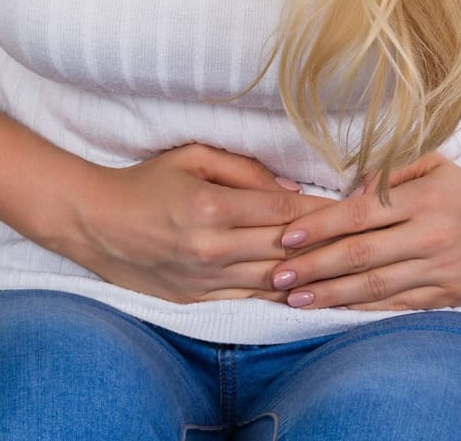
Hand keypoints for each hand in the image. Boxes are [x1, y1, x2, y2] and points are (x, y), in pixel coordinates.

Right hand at [62, 142, 329, 304]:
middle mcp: (212, 247)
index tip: (355, 204)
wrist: (96, 224)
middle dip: (328, 243)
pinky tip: (309, 292)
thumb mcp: (192, 157)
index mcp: (212, 206)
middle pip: (286, 249)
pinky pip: (252, 303)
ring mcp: (205, 280)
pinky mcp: (198, 301)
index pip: (284, 210)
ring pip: (274, 281)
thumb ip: (245, 170)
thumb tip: (292, 187)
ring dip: (312, 276)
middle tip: (364, 237)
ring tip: (348, 269)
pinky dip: (282, 296)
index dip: (323, 209)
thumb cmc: (146, 182)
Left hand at [265, 151, 460, 310]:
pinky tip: (336, 312)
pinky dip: (365, 311)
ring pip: (378, 287)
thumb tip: (349, 190)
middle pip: (363, 255)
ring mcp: (441, 270)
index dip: (321, 227)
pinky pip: (399, 306)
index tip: (287, 237)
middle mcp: (431, 236)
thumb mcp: (431, 163)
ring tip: (296, 299)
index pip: (361, 215)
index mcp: (423, 199)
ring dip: (333, 295)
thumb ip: (388, 172)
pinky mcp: (449, 296)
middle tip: (279, 275)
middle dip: (316, 266)